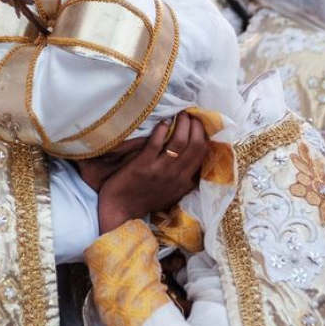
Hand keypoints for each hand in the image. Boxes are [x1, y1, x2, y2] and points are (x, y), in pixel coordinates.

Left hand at [97, 113, 208, 232]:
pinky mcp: (143, 165)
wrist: (121, 210)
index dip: (203, 135)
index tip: (198, 124)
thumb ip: (183, 180)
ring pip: (179, 141)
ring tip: (179, 115)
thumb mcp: (171, 194)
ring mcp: (160, 170)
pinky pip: (156, 143)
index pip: (202, 153)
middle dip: (195, 125)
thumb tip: (194, 165)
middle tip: (190, 115)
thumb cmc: (145, 200)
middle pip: (194, 144)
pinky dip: (161, 129)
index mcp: (184, 181)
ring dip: (181, 124)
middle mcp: (175, 175)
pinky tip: (162, 123)